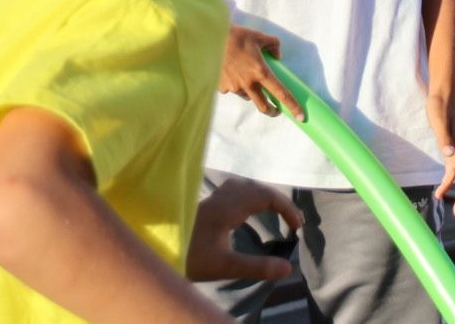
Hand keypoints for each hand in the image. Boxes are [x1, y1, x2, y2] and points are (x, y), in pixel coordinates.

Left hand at [186, 178, 301, 281]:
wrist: (157, 249)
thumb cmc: (190, 257)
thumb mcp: (225, 266)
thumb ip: (257, 267)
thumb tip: (288, 268)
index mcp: (229, 207)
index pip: (266, 196)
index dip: (286, 207)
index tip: (298, 227)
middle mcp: (222, 197)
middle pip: (257, 188)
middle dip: (278, 201)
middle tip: (292, 222)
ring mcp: (212, 199)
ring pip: (245, 186)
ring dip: (263, 196)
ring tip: (274, 213)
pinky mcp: (205, 205)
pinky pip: (235, 190)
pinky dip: (250, 196)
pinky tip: (246, 211)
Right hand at [219, 26, 303, 119]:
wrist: (210, 38)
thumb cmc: (236, 36)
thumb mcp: (259, 36)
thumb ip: (273, 45)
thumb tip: (277, 57)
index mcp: (261, 72)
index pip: (281, 93)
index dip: (293, 106)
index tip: (301, 117)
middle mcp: (249, 83)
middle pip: (263, 106)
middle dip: (272, 110)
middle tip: (275, 108)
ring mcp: (234, 87)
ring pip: (247, 96)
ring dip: (252, 93)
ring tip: (248, 79)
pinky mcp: (222, 87)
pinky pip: (233, 90)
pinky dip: (236, 85)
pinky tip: (232, 73)